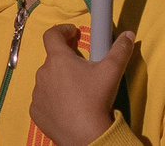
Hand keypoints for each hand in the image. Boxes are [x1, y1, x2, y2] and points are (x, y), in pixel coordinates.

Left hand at [30, 24, 132, 145]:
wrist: (85, 134)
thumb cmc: (96, 97)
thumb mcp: (113, 69)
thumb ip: (121, 48)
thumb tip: (128, 34)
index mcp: (59, 60)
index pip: (51, 35)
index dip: (62, 30)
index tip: (74, 33)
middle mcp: (43, 74)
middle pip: (53, 59)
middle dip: (67, 58)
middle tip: (84, 66)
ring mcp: (37, 94)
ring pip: (48, 79)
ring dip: (59, 78)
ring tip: (78, 88)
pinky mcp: (36, 111)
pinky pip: (44, 97)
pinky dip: (54, 96)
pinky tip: (69, 104)